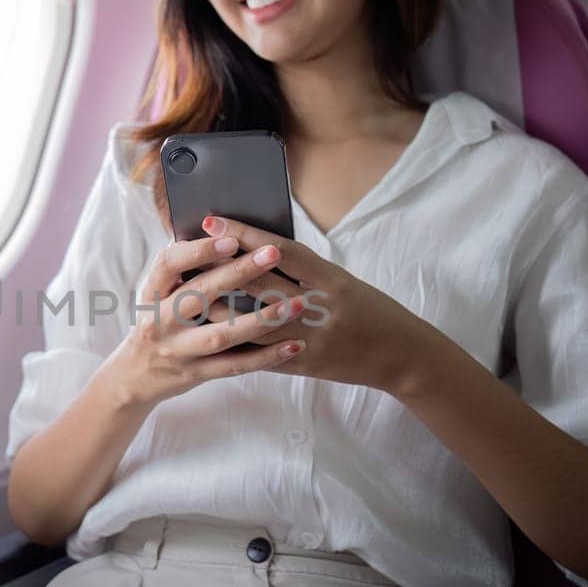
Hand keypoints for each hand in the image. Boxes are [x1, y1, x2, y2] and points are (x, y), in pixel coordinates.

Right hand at [96, 234, 308, 409]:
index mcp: (152, 292)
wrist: (133, 376)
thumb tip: (225, 233)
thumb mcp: (157, 294)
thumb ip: (185, 270)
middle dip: (238, 273)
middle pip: (200, 295)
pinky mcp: (196, 374)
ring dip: (262, 319)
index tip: (231, 239)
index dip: (199, 251)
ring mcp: (178, 350)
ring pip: (222, 335)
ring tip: (298, 304)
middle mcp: (161, 320)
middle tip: (274, 254)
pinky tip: (294, 344)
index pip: (169, 264)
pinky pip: (235, 366)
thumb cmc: (157, 322)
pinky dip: (267, 356)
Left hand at [201, 216, 446, 394]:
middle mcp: (320, 308)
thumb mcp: (342, 281)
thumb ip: (303, 270)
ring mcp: (311, 339)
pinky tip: (211, 333)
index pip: (280, 251)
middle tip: (185, 257)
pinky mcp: (304, 365)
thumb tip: (256, 251)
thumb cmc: (371, 309)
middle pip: (260, 287)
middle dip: (220, 270)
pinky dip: (237, 342)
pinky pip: (263, 354)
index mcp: (331, 280)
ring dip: (219, 309)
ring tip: (189, 295)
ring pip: (253, 323)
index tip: (213, 221)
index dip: (244, 235)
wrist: (402, 355)